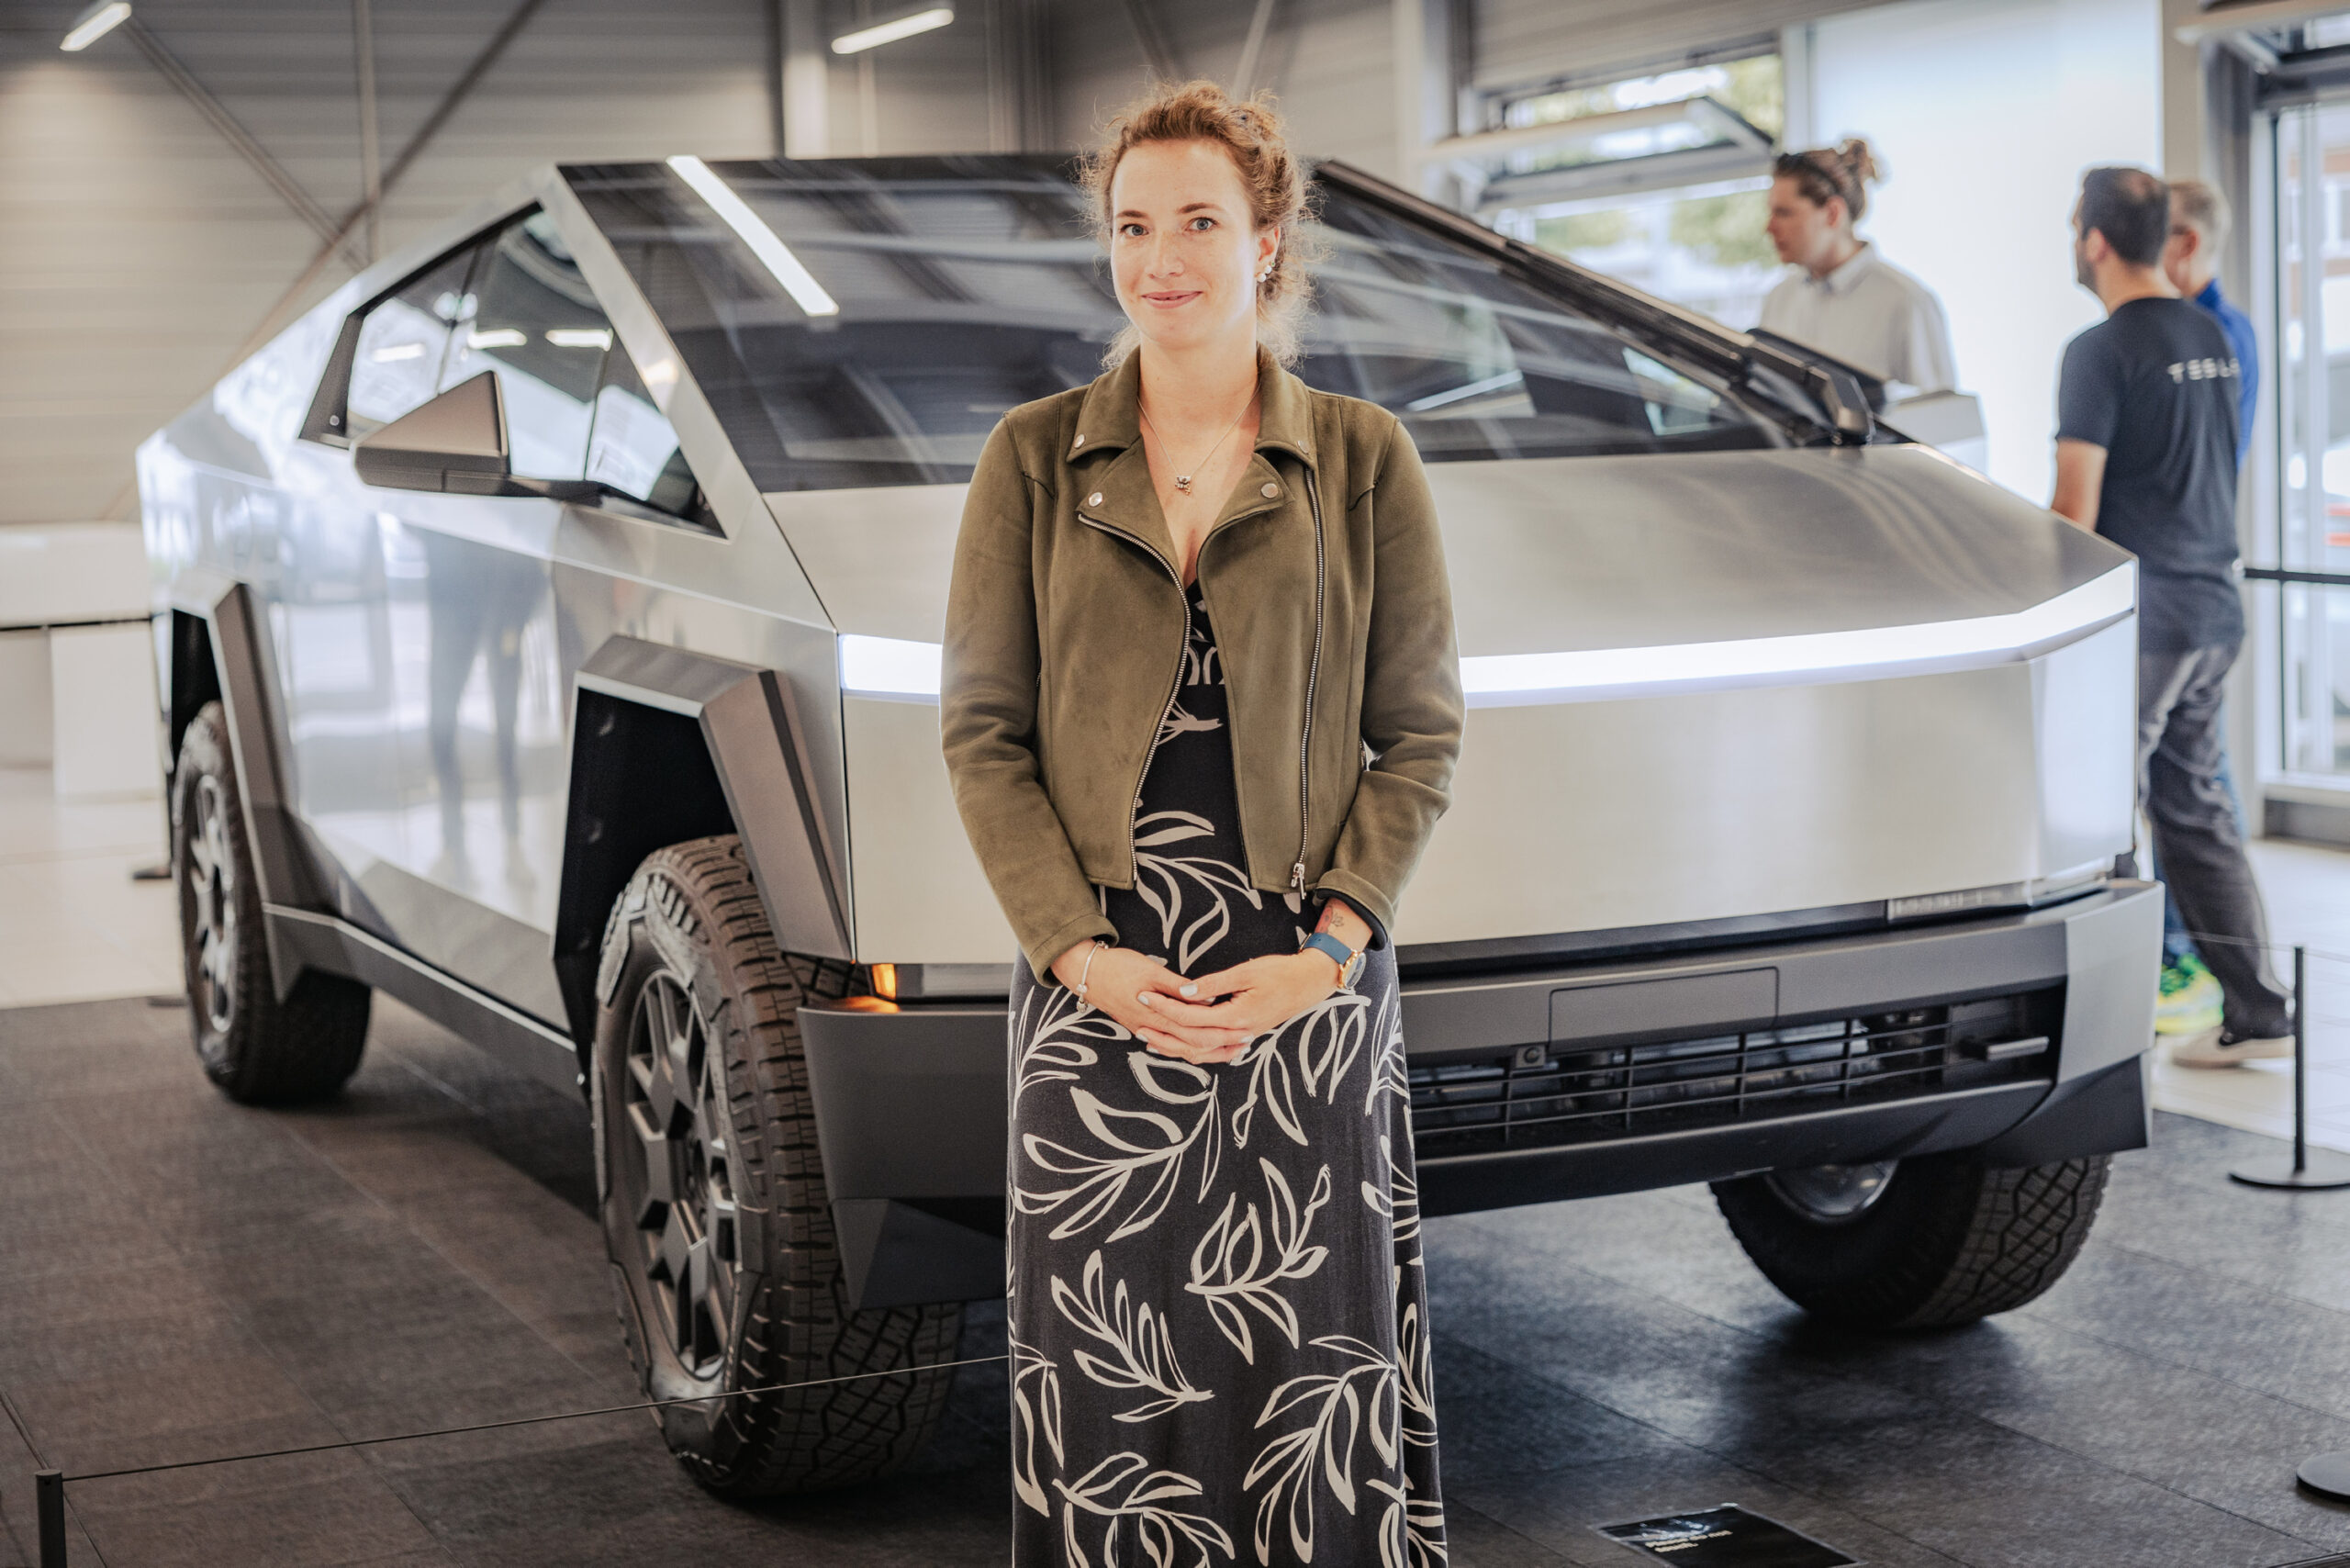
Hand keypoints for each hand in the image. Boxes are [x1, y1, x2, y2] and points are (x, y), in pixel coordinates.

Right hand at [1048, 942, 1253, 1064]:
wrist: (1086, 973)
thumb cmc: (1119, 966)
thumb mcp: (1151, 970)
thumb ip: (1178, 987)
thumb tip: (1206, 1000)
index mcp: (1157, 1015)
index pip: (1196, 1032)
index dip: (1222, 1033)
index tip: (1244, 1030)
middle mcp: (1151, 1028)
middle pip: (1192, 1046)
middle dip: (1221, 1046)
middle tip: (1246, 1041)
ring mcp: (1145, 1030)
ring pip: (1180, 1050)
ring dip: (1207, 1051)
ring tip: (1230, 1048)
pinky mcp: (1140, 1027)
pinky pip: (1168, 1046)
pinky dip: (1185, 1049)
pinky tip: (1198, 1048)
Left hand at [1138, 950, 1341, 1047]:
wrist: (1309, 983)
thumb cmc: (1280, 972)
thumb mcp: (1246, 971)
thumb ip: (1214, 984)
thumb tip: (1185, 991)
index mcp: (1237, 1017)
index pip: (1191, 1018)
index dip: (1165, 1007)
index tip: (1145, 995)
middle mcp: (1239, 1033)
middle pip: (1192, 1040)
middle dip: (1163, 1031)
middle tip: (1138, 1020)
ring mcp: (1243, 1037)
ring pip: (1202, 1051)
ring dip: (1175, 1046)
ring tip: (1150, 1039)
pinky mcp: (1245, 1035)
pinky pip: (1214, 1049)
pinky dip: (1194, 1049)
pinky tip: (1180, 1044)